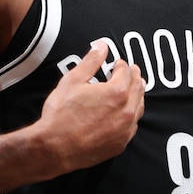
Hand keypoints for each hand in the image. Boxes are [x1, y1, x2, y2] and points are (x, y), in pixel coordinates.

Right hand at [39, 40, 145, 171]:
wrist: (54, 147)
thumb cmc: (61, 115)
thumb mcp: (73, 80)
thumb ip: (91, 61)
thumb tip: (102, 46)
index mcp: (116, 92)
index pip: (126, 72)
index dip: (122, 65)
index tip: (118, 63)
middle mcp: (126, 111)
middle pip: (137, 88)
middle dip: (135, 77)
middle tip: (133, 71)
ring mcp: (124, 130)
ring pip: (138, 108)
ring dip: (137, 95)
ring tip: (135, 89)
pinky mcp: (120, 144)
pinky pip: (132, 126)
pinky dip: (132, 116)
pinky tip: (127, 113)